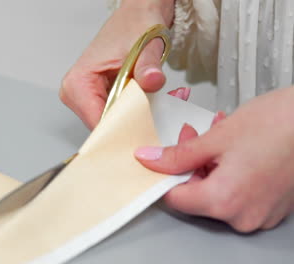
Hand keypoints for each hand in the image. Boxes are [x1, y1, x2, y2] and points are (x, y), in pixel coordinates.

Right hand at [60, 0, 174, 129]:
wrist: (138, 14)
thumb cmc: (134, 24)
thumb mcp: (144, 46)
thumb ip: (147, 66)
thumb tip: (150, 80)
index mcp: (77, 82)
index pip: (97, 122)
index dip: (122, 129)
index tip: (144, 130)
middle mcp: (76, 93)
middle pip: (105, 127)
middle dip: (132, 123)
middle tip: (155, 110)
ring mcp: (86, 97)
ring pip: (113, 123)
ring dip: (136, 117)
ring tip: (154, 100)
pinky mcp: (98, 98)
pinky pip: (117, 115)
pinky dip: (135, 111)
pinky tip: (149, 100)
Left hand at [135, 87, 293, 231]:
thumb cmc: (280, 124)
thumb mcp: (218, 137)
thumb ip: (178, 154)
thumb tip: (151, 160)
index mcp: (226, 201)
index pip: (175, 199)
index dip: (165, 174)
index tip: (163, 157)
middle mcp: (243, 215)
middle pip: (196, 194)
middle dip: (190, 163)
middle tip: (194, 135)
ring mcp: (260, 213)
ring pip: (216, 191)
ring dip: (209, 163)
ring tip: (218, 137)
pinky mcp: (271, 206)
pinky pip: (237, 192)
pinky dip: (228, 171)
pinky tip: (233, 148)